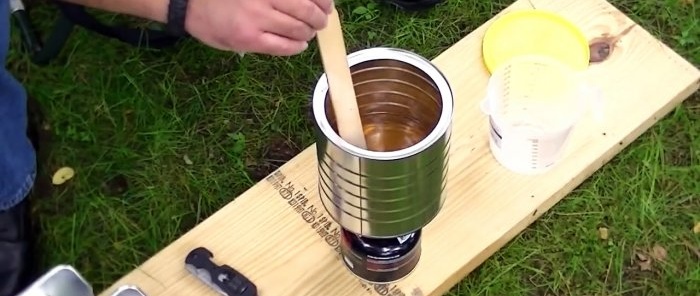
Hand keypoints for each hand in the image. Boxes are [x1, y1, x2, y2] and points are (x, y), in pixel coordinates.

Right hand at [184, 0, 333, 55]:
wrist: (189, 5)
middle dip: (320, 18)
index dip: (323, 0)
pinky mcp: (249, 39)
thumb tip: (312, 1)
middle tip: (321, 21)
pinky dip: (297, 46)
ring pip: (298, 29)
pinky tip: (298, 44)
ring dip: (308, 33)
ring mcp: (256, 19)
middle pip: (307, 10)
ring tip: (307, 33)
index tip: (327, 3)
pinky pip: (284, 47)